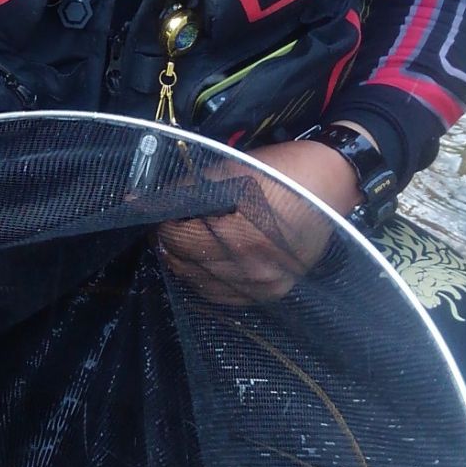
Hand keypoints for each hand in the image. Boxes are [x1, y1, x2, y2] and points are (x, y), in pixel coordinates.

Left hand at [157, 138, 359, 305]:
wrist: (332, 185)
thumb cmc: (282, 172)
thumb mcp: (230, 170)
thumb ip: (182, 189)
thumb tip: (133, 200)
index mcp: (246, 237)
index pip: (179, 240)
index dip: (161, 223)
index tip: (158, 210)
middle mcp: (256, 270)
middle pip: (187, 264)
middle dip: (170, 242)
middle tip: (169, 222)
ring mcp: (266, 286)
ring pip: (201, 283)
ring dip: (185, 262)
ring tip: (185, 238)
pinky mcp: (272, 293)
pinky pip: (223, 296)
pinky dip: (205, 279)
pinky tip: (204, 259)